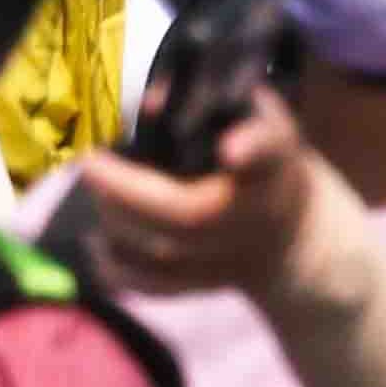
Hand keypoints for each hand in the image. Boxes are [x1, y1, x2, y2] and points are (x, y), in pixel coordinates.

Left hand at [76, 96, 332, 307]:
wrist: (294, 233)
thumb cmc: (264, 165)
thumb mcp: (256, 120)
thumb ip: (212, 102)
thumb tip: (148, 103)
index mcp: (273, 162)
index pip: (271, 150)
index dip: (252, 148)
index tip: (230, 148)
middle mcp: (256, 213)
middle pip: (189, 212)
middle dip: (127, 188)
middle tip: (91, 162)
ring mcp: (232, 256)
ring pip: (161, 249)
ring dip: (116, 219)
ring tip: (96, 190)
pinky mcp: (205, 284)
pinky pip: (153, 283)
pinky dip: (117, 267)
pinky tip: (97, 242)